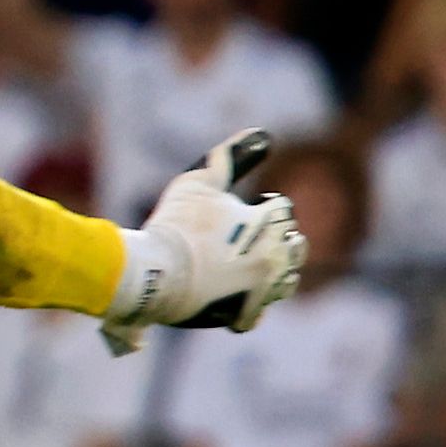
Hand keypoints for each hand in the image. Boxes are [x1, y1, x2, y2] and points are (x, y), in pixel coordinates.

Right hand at [103, 130, 308, 353]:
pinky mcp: (245, 313)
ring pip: (286, 281)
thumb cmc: (173, 225)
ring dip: (272, 273)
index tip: (242, 211)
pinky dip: (249, 306)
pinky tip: (234, 298)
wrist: (151, 273)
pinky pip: (259, 312)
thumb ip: (231, 156)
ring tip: (247, 269)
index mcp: (266, 221)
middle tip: (244, 241)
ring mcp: (262, 288)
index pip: (282, 210)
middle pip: (294, 245)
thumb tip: (263, 133)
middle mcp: (273, 255)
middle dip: (274, 240)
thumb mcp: (197, 182)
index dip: (263, 208)